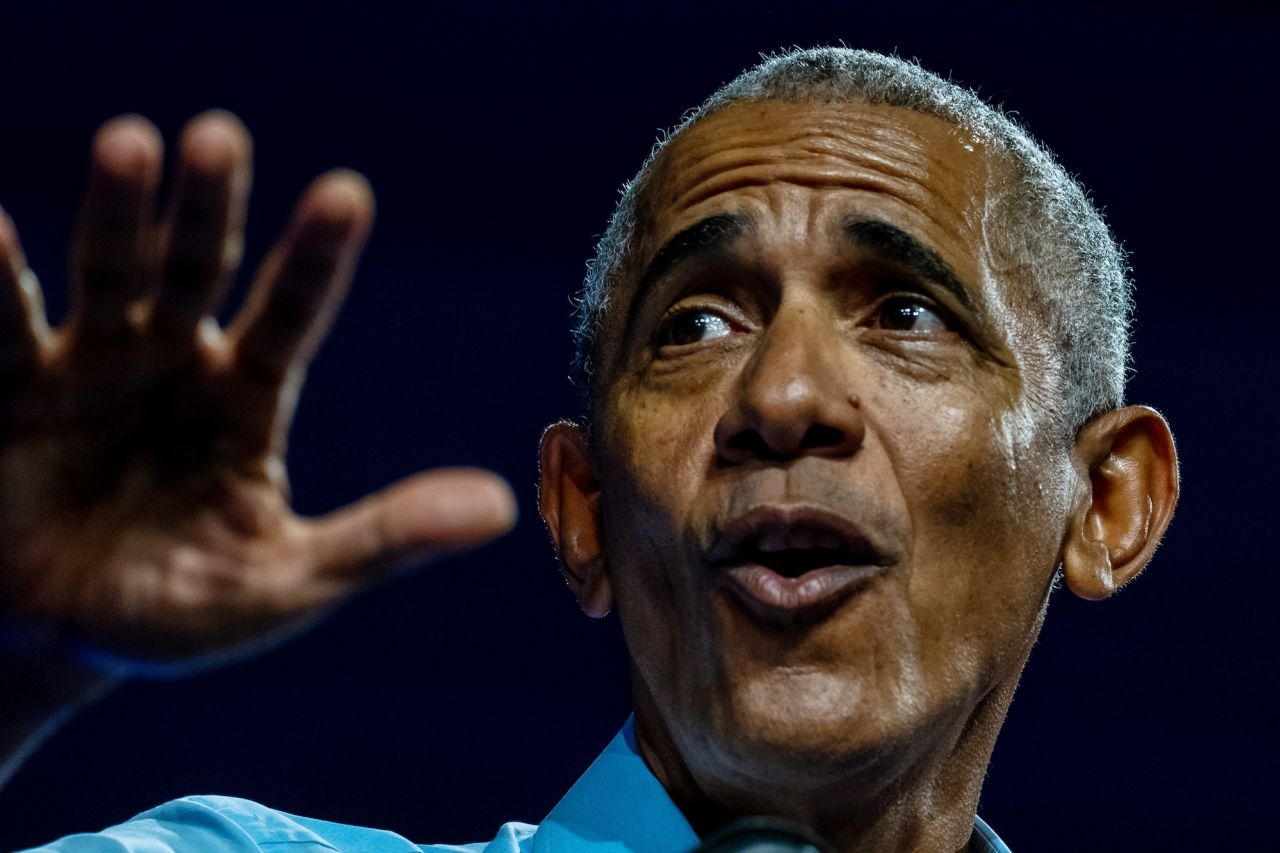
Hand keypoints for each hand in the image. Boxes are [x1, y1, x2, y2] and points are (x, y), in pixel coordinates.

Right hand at [0, 112, 515, 674]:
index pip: (291, 313)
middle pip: (196, 269)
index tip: (347, 193)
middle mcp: (173, 360)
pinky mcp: (10, 390)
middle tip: (218, 139)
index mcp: (246, 397)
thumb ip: (384, 538)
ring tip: (131, 143)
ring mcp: (90, 366)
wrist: (60, 645)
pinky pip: (1, 328)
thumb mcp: (288, 580)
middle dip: (205, 209)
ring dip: (116, 212)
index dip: (315, 258)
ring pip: (108, 273)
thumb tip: (502, 508)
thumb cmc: (181, 610)